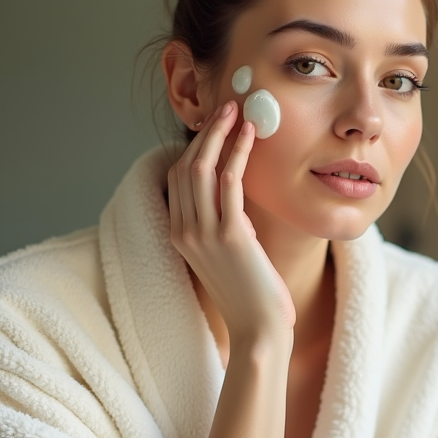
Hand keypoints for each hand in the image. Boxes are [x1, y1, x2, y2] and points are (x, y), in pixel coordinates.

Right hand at [167, 101, 294, 341]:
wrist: (259, 331)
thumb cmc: (250, 296)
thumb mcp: (227, 254)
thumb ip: (223, 224)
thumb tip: (235, 194)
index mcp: (179, 235)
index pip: (179, 177)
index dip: (195, 145)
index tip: (214, 125)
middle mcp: (184, 231)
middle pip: (186, 166)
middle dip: (205, 132)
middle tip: (225, 106)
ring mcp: (203, 233)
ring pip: (202, 167)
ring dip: (220, 133)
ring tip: (237, 110)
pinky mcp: (229, 236)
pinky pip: (230, 181)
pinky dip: (238, 151)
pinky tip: (250, 134)